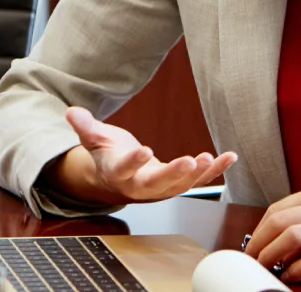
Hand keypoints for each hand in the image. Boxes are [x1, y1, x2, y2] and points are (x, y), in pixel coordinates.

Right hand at [62, 107, 236, 201]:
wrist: (117, 178)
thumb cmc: (107, 154)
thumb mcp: (94, 138)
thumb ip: (85, 127)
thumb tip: (71, 111)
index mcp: (117, 173)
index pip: (124, 169)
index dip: (133, 161)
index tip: (144, 150)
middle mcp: (139, 186)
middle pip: (156, 184)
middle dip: (173, 175)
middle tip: (190, 162)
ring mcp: (160, 188)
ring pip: (180, 186)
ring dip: (198, 174)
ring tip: (210, 158)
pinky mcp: (177, 184)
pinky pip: (198, 180)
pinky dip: (215, 170)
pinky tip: (230, 157)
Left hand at [244, 177, 300, 282]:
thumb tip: (279, 233)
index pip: (279, 207)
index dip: (259, 229)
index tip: (253, 243)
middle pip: (281, 222)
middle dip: (258, 244)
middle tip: (251, 259)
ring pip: (293, 237)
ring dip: (271, 256)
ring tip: (267, 267)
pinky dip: (296, 270)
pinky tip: (291, 275)